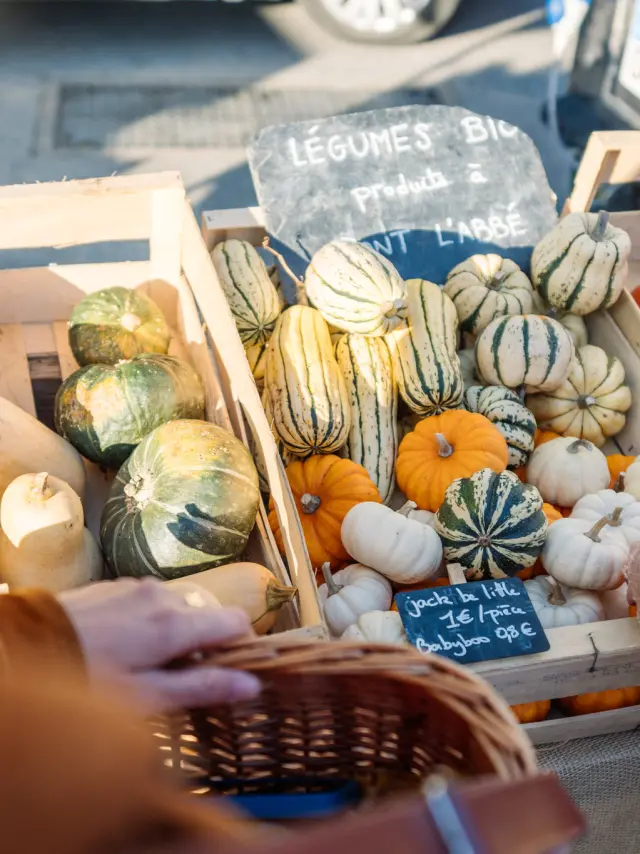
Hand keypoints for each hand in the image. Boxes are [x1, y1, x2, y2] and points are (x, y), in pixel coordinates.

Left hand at [59, 578, 260, 711]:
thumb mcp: (145, 697)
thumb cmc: (88, 680)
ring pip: (177, 608)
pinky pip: (149, 601)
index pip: (236, 620)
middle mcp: (163, 595)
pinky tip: (122, 646)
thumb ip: (201, 687)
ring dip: (173, 633)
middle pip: (206, 616)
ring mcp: (137, 586)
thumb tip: (252, 685)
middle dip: (201, 645)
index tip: (228, 672)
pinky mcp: (115, 584)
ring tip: (143, 665)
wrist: (23, 647)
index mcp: (176, 623)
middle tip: (176, 679)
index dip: (240, 647)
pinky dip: (149, 622)